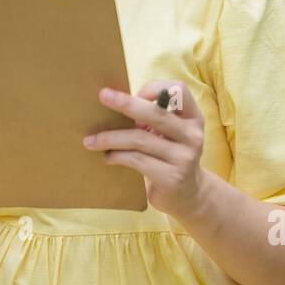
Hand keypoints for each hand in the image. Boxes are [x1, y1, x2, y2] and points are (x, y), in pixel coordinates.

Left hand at [83, 80, 206, 218]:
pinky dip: (117, 156)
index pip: (178, 89)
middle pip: (156, 113)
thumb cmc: (170, 157)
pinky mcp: (171, 178)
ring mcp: (184, 158)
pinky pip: (136, 160)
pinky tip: (107, 157)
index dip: (154, 88)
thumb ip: (153, 118)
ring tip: (91, 141)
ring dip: (111, 137)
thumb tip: (114, 103)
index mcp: (193, 118)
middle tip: (103, 96)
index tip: (134, 95)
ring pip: (140, 139)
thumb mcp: (170, 134)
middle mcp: (193, 135)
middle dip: (126, 103)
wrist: (188, 196)